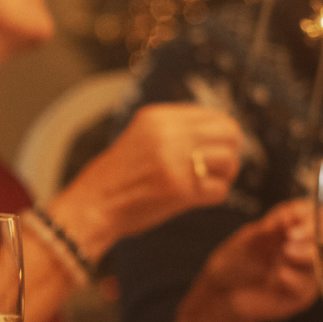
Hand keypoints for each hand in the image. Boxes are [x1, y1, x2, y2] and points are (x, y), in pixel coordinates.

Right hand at [53, 103, 244, 252]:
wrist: (93, 205)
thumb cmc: (118, 176)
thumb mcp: (142, 137)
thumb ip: (176, 129)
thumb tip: (222, 130)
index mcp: (157, 117)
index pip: (215, 116)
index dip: (223, 134)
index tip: (215, 148)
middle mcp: (168, 134)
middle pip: (230, 133)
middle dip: (229, 152)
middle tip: (218, 167)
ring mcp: (175, 161)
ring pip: (229, 161)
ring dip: (223, 176)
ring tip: (205, 183)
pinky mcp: (180, 189)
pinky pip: (220, 190)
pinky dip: (212, 196)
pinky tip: (195, 198)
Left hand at [173, 199, 321, 321]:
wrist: (219, 294)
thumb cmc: (232, 264)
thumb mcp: (248, 240)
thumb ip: (270, 229)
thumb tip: (291, 214)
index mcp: (291, 231)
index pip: (314, 216)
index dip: (310, 214)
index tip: (295, 218)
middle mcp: (303, 250)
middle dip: (311, 234)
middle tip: (292, 235)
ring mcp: (304, 273)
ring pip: (319, 262)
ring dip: (305, 254)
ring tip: (287, 251)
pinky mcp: (299, 295)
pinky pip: (306, 287)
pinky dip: (295, 279)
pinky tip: (281, 274)